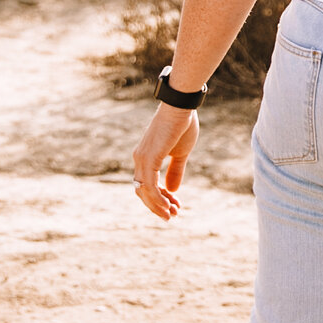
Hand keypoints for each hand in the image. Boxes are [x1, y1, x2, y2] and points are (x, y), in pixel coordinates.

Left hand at [132, 102, 198, 217]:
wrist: (181, 107)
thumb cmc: (182, 125)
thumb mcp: (180, 153)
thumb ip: (175, 171)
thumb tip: (172, 189)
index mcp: (146, 157)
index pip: (147, 185)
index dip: (159, 198)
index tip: (175, 206)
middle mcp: (139, 159)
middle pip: (142, 191)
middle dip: (157, 205)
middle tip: (172, 215)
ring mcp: (142, 159)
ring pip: (144, 191)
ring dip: (157, 205)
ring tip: (171, 215)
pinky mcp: (148, 158)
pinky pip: (149, 185)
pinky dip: (157, 198)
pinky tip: (168, 205)